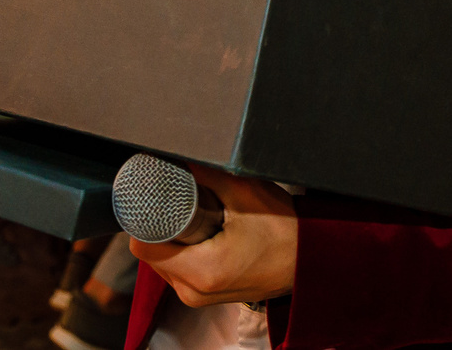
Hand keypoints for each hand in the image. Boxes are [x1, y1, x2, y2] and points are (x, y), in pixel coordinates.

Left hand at [128, 164, 296, 307]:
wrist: (307, 261)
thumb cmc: (283, 230)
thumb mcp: (244, 194)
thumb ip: (206, 173)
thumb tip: (175, 154)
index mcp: (202, 270)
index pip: (144, 245)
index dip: (144, 217)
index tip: (152, 196)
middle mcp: (194, 291)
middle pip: (149, 253)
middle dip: (156, 225)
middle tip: (174, 200)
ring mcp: (198, 297)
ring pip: (161, 261)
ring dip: (167, 238)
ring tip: (188, 216)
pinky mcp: (204, 295)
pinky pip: (175, 270)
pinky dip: (178, 250)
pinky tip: (194, 233)